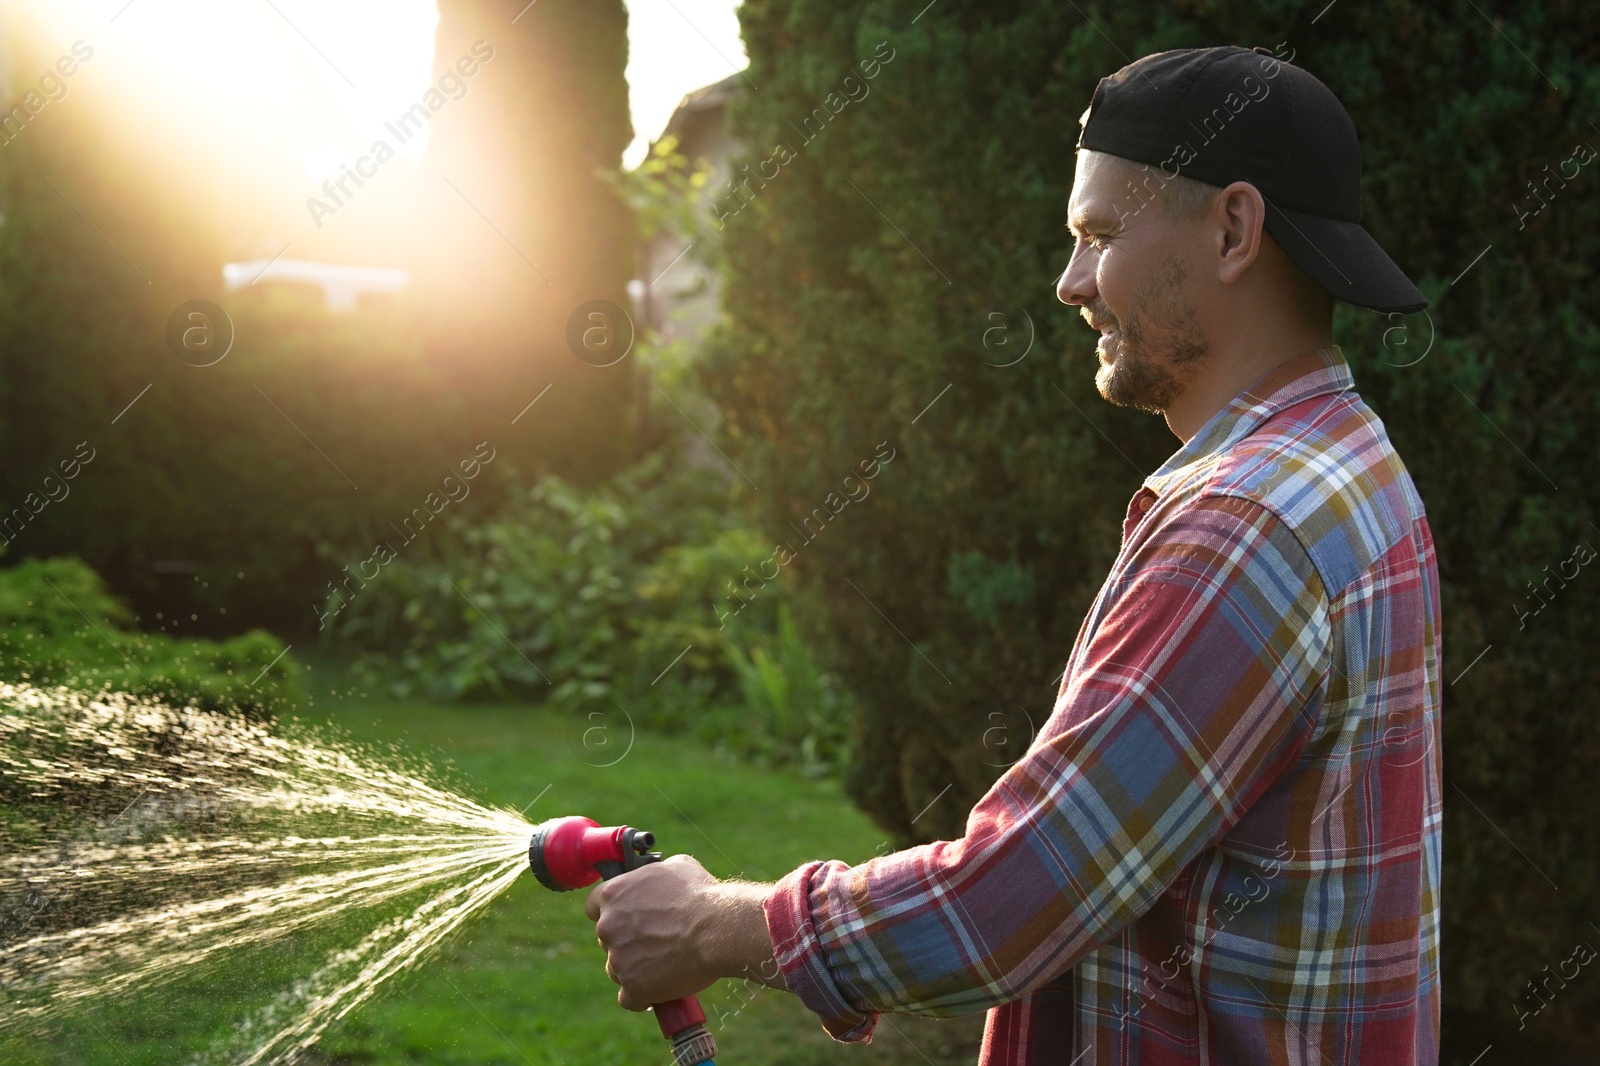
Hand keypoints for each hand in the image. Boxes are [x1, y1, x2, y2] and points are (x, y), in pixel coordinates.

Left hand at [583, 854, 722, 1009]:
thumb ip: (654, 874)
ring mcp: (618, 959)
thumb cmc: (701, 894)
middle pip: (607, 940)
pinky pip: (629, 998)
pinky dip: (642, 995)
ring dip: (634, 969)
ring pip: (617, 969)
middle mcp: (608, 927)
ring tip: (663, 964)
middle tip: (655, 941)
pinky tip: (658, 988)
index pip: (593, 907)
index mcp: (612, 894)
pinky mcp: (633, 988)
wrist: (719, 929)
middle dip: (627, 941)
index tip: (627, 919)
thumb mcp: (676, 866)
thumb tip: (658, 876)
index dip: (612, 913)